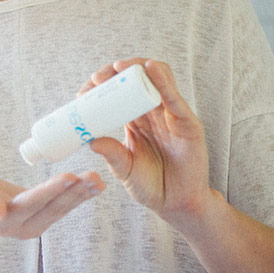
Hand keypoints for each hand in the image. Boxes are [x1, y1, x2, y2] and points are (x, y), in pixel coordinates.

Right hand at [0, 168, 104, 239]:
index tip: (70, 176)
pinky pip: (61, 207)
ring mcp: (31, 226)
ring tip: (99, 181)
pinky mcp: (39, 219)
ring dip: (81, 195)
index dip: (51, 190)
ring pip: (60, 209)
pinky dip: (78, 196)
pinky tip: (94, 186)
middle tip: (94, 176)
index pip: (32, 202)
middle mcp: (20, 227)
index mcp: (3, 220)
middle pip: (51, 208)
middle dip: (74, 192)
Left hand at [80, 59, 210, 228]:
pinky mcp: (187, 122)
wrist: (177, 205)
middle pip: (137, 80)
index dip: (104, 85)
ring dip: (138, 67)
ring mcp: (171, 115)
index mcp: (136, 120)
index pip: (119, 92)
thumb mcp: (125, 169)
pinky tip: (152, 69)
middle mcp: (153, 113)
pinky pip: (174, 98)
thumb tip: (90, 141)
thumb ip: (112, 154)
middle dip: (117, 71)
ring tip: (120, 67)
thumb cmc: (151, 186)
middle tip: (99, 77)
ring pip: (158, 79)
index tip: (86, 88)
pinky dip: (163, 81)